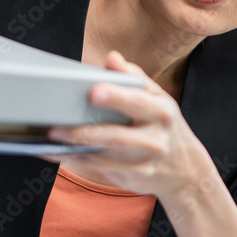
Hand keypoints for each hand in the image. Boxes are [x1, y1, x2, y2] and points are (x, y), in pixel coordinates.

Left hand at [48, 51, 213, 197]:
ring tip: (49, 138)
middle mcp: (154, 139)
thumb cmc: (165, 126)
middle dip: (83, 132)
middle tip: (55, 127)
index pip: (136, 102)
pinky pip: (98, 168)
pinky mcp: (132, 178)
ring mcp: (143, 162)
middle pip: (115, 136)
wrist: (187, 170)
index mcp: (161, 111)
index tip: (93, 92)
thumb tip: (112, 58)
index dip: (115, 96)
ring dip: (72, 148)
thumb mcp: (158, 99)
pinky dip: (75, 159)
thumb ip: (134, 78)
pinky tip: (55, 151)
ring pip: (102, 156)